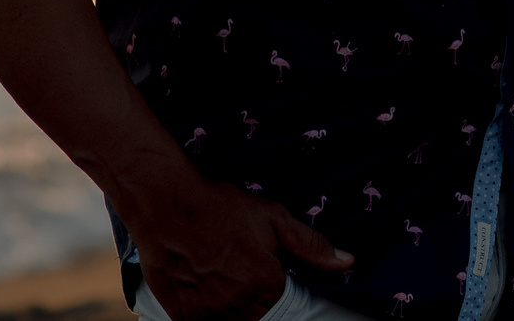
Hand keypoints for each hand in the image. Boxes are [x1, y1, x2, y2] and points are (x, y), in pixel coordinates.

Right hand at [127, 168, 352, 320]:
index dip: (270, 279)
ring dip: (229, 305)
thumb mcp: (274, 218)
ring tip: (217, 272)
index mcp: (266, 285)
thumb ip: (311, 246)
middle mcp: (238, 306)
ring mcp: (208, 315)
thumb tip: (346, 262)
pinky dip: (204, 310)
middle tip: (235, 266)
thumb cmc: (220, 207)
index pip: (280, 299)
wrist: (166, 205)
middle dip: (251, 294)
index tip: (257, 265)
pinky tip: (200, 282)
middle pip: (256, 314)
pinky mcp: (182, 317)